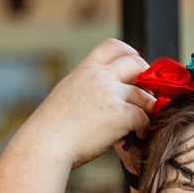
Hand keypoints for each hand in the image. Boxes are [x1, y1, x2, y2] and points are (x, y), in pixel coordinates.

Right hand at [22, 39, 154, 170]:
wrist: (45, 145)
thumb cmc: (51, 129)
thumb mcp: (66, 95)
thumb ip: (86, 89)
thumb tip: (102, 97)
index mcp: (85, 70)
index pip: (114, 46)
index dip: (131, 54)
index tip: (137, 66)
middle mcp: (99, 77)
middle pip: (136, 64)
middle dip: (147, 78)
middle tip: (148, 95)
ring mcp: (111, 94)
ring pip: (143, 95)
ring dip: (147, 109)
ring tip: (143, 123)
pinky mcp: (120, 115)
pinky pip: (143, 117)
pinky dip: (145, 127)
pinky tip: (139, 136)